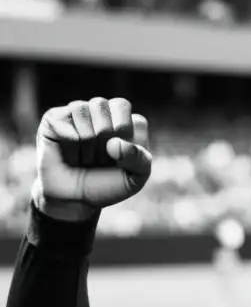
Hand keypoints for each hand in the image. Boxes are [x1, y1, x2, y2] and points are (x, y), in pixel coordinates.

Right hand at [33, 97, 151, 219]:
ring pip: (81, 111)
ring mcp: (76, 113)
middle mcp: (101, 111)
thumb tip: (114, 143)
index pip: (125, 109)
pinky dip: (69, 146)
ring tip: (84, 158)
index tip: (119, 157)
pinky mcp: (53, 118)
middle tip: (99, 159)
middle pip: (101, 106)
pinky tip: (69, 155)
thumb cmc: (106, 184)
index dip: (124, 135)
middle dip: (102, 140)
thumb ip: (140, 159)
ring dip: (85, 144)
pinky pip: (64, 122)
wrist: (74, 200)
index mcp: (125, 119)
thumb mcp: (135, 178)